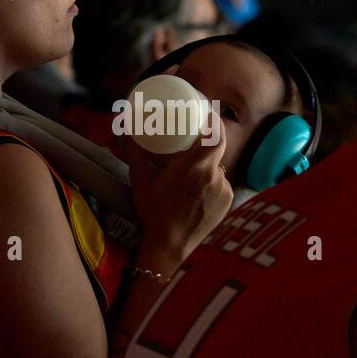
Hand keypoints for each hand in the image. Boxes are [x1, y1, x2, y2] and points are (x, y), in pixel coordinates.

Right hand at [125, 120, 232, 274]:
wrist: (169, 247)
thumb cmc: (154, 212)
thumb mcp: (141, 179)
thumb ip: (135, 152)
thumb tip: (129, 129)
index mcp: (196, 167)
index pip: (216, 133)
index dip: (214, 118)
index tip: (206, 111)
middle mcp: (214, 177)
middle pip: (217, 147)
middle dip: (207, 138)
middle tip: (194, 134)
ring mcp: (224, 191)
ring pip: (218, 166)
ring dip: (207, 163)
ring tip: (191, 166)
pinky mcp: (227, 203)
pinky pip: (221, 183)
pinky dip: (211, 180)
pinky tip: (198, 186)